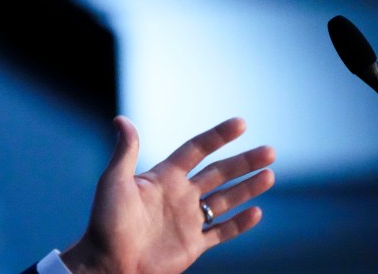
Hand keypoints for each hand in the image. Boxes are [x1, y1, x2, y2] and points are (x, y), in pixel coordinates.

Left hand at [60, 115, 275, 273]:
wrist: (109, 262)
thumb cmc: (106, 221)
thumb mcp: (114, 180)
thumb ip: (125, 151)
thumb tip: (121, 118)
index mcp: (164, 176)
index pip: (196, 150)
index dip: (218, 136)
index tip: (241, 123)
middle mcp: (180, 195)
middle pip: (219, 173)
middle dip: (244, 162)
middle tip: (270, 151)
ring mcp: (188, 219)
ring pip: (226, 199)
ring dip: (248, 188)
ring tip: (270, 174)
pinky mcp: (193, 244)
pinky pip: (222, 231)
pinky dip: (240, 224)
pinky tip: (257, 212)